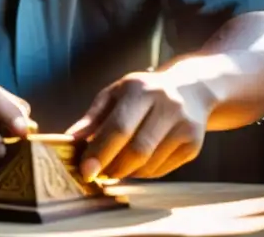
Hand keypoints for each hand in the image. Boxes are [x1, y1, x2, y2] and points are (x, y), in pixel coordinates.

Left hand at [66, 70, 213, 180]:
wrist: (190, 89)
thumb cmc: (143, 92)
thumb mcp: (115, 94)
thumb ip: (93, 117)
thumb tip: (70, 139)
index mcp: (141, 89)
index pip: (119, 127)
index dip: (100, 151)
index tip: (85, 170)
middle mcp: (167, 106)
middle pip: (137, 150)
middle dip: (113, 168)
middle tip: (99, 174)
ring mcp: (184, 126)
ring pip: (149, 164)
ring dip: (126, 172)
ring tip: (114, 167)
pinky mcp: (193, 145)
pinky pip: (161, 170)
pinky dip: (142, 173)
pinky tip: (135, 164)